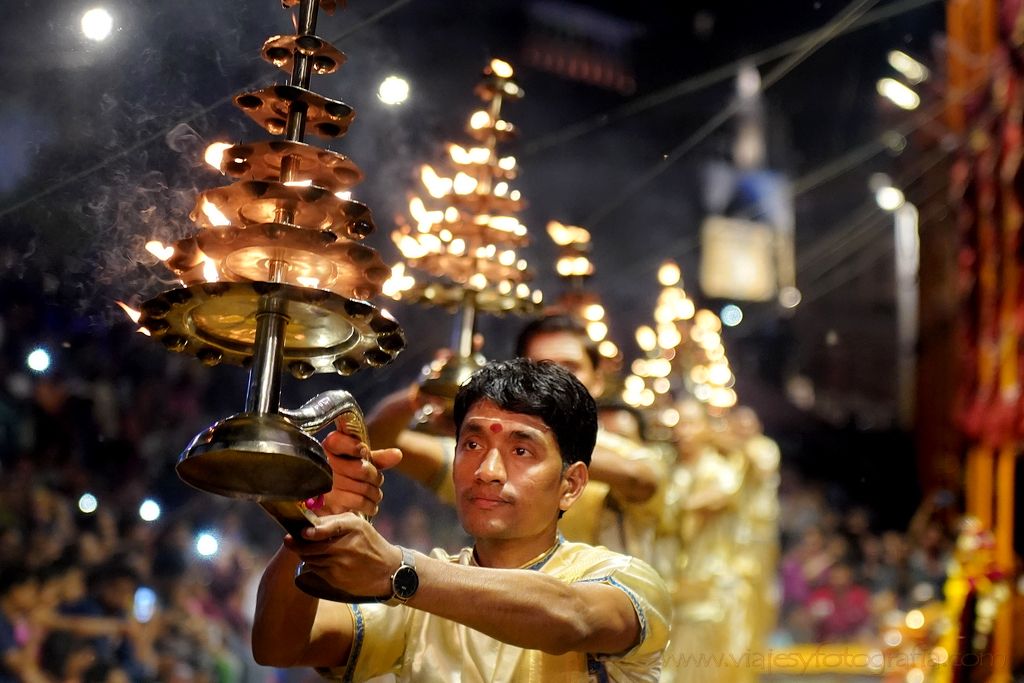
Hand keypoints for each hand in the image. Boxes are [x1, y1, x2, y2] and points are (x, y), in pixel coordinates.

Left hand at [285, 512, 402, 598]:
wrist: (387, 570)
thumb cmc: (369, 543)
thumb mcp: (358, 525)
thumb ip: (335, 521)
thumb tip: (309, 520)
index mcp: (354, 527)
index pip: (331, 527)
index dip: (314, 531)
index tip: (303, 532)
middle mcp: (347, 546)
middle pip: (313, 546)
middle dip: (297, 544)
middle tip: (289, 540)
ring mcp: (342, 564)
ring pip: (311, 558)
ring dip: (305, 554)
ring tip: (307, 549)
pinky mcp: (337, 579)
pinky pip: (316, 569)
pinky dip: (314, 564)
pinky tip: (320, 560)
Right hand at [320, 420, 401, 516]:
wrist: (326, 501)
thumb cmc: (346, 476)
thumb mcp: (360, 463)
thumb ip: (377, 458)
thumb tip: (398, 454)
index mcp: (329, 448)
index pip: (339, 441)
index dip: (354, 447)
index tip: (362, 450)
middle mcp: (324, 465)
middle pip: (362, 469)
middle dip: (374, 477)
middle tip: (375, 481)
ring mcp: (325, 485)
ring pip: (364, 488)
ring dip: (374, 493)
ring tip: (373, 494)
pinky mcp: (329, 504)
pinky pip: (359, 502)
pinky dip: (370, 506)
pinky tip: (370, 505)